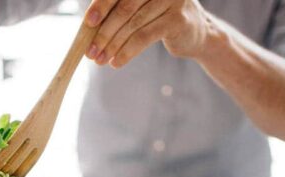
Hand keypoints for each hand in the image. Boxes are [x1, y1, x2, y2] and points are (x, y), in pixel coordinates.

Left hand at [83, 0, 215, 67]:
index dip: (101, 5)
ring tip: (100, 60)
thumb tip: (88, 26)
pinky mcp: (177, 20)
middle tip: (91, 51)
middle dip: (104, 32)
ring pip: (133, 25)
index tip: (88, 23)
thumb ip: (118, 10)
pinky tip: (116, 63)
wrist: (196, 33)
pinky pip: (144, 37)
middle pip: (124, 8)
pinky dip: (127, 52)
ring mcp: (171, 0)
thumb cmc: (159, 19)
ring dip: (113, 45)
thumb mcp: (139, 8)